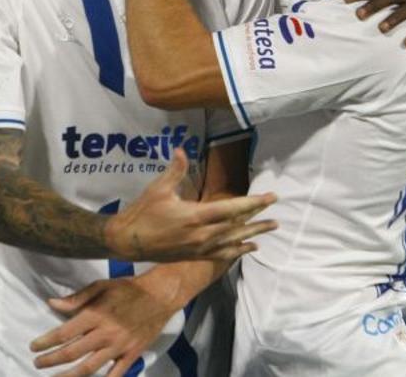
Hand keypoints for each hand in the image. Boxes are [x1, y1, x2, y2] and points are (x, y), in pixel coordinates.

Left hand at [30, 272, 181, 376]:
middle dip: (50, 360)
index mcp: (95, 315)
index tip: (33, 347)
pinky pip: (115, 374)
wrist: (160, 295)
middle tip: (37, 363)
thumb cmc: (128, 288)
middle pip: (72, 353)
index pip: (64, 333)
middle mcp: (105, 333)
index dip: (46, 342)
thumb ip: (76, 298)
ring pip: (89, 368)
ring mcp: (119, 347)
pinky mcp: (132, 355)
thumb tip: (52, 303)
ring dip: (68, 375)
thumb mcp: (101, 286)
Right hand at [105, 148, 276, 261]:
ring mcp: (201, 248)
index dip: (254, 202)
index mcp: (196, 216)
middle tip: (276, 212)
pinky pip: (223, 254)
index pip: (233, 209)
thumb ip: (175, 170)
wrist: (129, 242)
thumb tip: (182, 149)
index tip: (270, 197)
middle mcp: (203, 234)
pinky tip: (251, 248)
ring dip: (254, 234)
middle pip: (238, 226)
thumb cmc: (143, 212)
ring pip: (234, 241)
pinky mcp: (196, 256)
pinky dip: (239, 251)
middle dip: (258, 217)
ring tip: (271, 228)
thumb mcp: (158, 188)